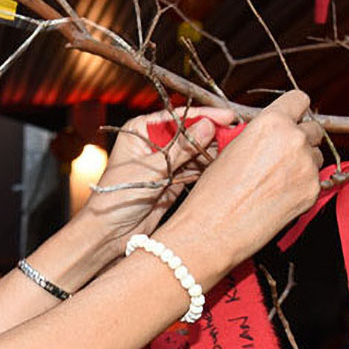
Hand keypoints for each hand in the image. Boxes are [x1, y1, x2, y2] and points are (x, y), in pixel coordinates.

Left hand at [82, 106, 236, 241]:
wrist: (109, 233)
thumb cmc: (116, 197)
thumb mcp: (151, 169)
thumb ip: (181, 149)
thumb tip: (208, 126)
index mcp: (139, 130)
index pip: (178, 117)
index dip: (204, 115)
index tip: (228, 116)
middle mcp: (153, 143)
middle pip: (190, 131)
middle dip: (214, 131)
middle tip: (239, 131)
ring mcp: (165, 161)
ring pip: (196, 150)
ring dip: (215, 149)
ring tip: (239, 145)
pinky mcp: (174, 180)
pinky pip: (197, 168)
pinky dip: (211, 165)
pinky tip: (228, 160)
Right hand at [162, 91, 322, 279]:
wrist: (212, 230)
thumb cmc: (213, 192)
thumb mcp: (229, 148)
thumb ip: (258, 134)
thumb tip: (272, 131)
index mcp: (271, 123)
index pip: (300, 100)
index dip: (293, 110)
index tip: (289, 119)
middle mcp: (294, 140)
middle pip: (313, 128)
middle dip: (299, 138)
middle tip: (278, 155)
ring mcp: (307, 167)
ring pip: (316, 155)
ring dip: (302, 162)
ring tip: (274, 179)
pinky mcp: (312, 191)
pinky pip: (315, 180)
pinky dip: (301, 185)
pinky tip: (277, 195)